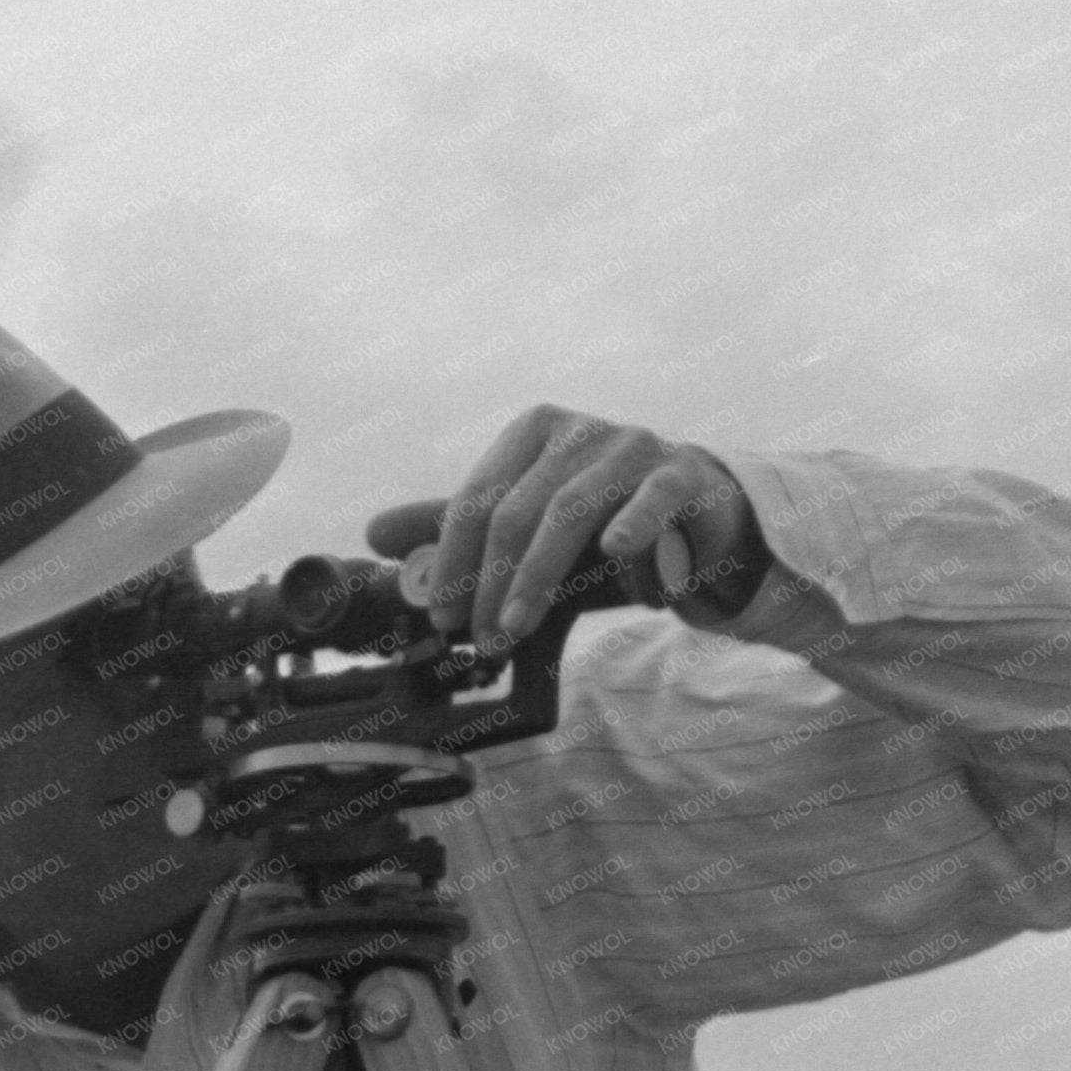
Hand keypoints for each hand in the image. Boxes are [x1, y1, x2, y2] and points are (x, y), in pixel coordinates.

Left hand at [380, 406, 768, 653]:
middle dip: (490, 585)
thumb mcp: (527, 529)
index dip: (453, 566)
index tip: (444, 621)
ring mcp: (631, 445)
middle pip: (515, 510)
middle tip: (480, 641)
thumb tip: (373, 534)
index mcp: (531, 433)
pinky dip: (632, 524)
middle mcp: (576, 430)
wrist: (697, 516)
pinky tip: (613, 552)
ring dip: (537, 579)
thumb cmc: (602, 523)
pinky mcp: (681, 471)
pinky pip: (651, 497)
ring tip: (518, 629)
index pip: (475, 500)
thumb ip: (458, 528)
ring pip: (570, 512)